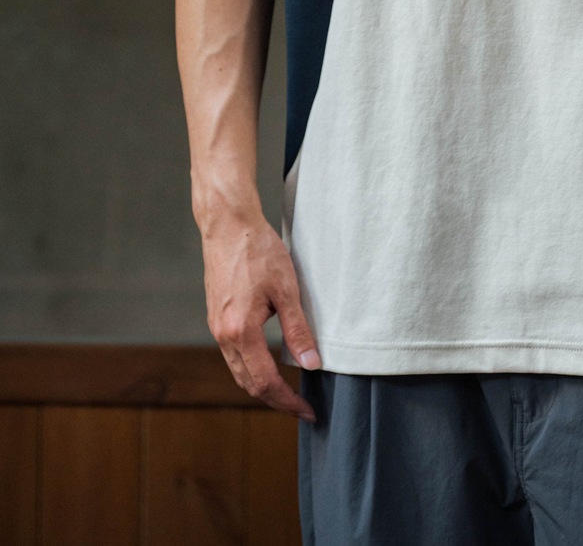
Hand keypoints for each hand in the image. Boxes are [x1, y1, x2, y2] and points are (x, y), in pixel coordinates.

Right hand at [202, 215, 320, 420]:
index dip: (288, 401)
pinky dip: (251, 368)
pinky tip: (269, 363)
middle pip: (249, 384)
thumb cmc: (258, 251)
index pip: (265, 382)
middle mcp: (223, 335)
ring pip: (239, 371)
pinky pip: (233, 355)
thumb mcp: (286, 289)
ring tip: (289, 391)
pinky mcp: (217, 318)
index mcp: (240, 331)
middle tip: (302, 407)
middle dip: (276, 400)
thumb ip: (298, 330)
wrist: (228, 225)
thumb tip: (312, 365)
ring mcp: (216, 328)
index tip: (308, 411)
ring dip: (262, 386)